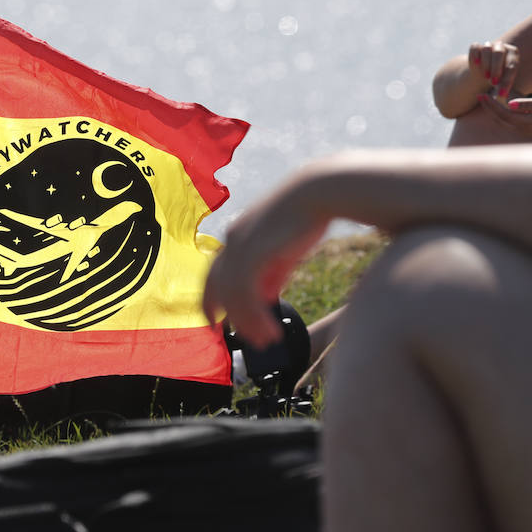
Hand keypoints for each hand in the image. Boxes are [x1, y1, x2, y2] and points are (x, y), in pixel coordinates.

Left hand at [202, 174, 330, 349]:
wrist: (321, 192)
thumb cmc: (306, 218)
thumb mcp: (284, 250)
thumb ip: (272, 273)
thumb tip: (265, 297)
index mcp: (237, 238)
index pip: (214, 274)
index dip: (211, 300)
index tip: (215, 321)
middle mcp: (232, 241)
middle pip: (217, 287)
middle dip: (230, 316)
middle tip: (248, 340)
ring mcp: (239, 245)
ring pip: (232, 295)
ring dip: (248, 322)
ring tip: (265, 340)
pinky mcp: (253, 251)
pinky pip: (245, 293)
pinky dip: (255, 315)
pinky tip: (271, 329)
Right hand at [467, 41, 519, 98]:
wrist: (484, 76)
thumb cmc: (498, 82)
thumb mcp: (503, 87)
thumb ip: (504, 91)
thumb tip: (502, 97)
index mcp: (513, 54)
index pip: (511, 65)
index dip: (507, 80)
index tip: (502, 94)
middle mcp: (501, 47)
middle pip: (499, 53)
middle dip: (496, 68)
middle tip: (493, 83)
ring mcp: (488, 45)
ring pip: (487, 49)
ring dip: (486, 63)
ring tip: (485, 77)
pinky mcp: (476, 47)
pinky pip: (475, 48)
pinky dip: (475, 55)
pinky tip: (476, 65)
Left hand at [476, 94, 531, 138]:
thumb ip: (528, 104)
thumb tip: (510, 103)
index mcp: (526, 122)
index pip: (502, 113)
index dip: (491, 105)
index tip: (482, 94)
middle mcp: (522, 128)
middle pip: (499, 118)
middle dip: (488, 107)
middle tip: (479, 95)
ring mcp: (523, 130)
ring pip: (502, 121)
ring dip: (493, 110)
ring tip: (485, 99)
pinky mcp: (525, 128)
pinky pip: (508, 121)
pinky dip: (500, 113)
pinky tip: (497, 105)